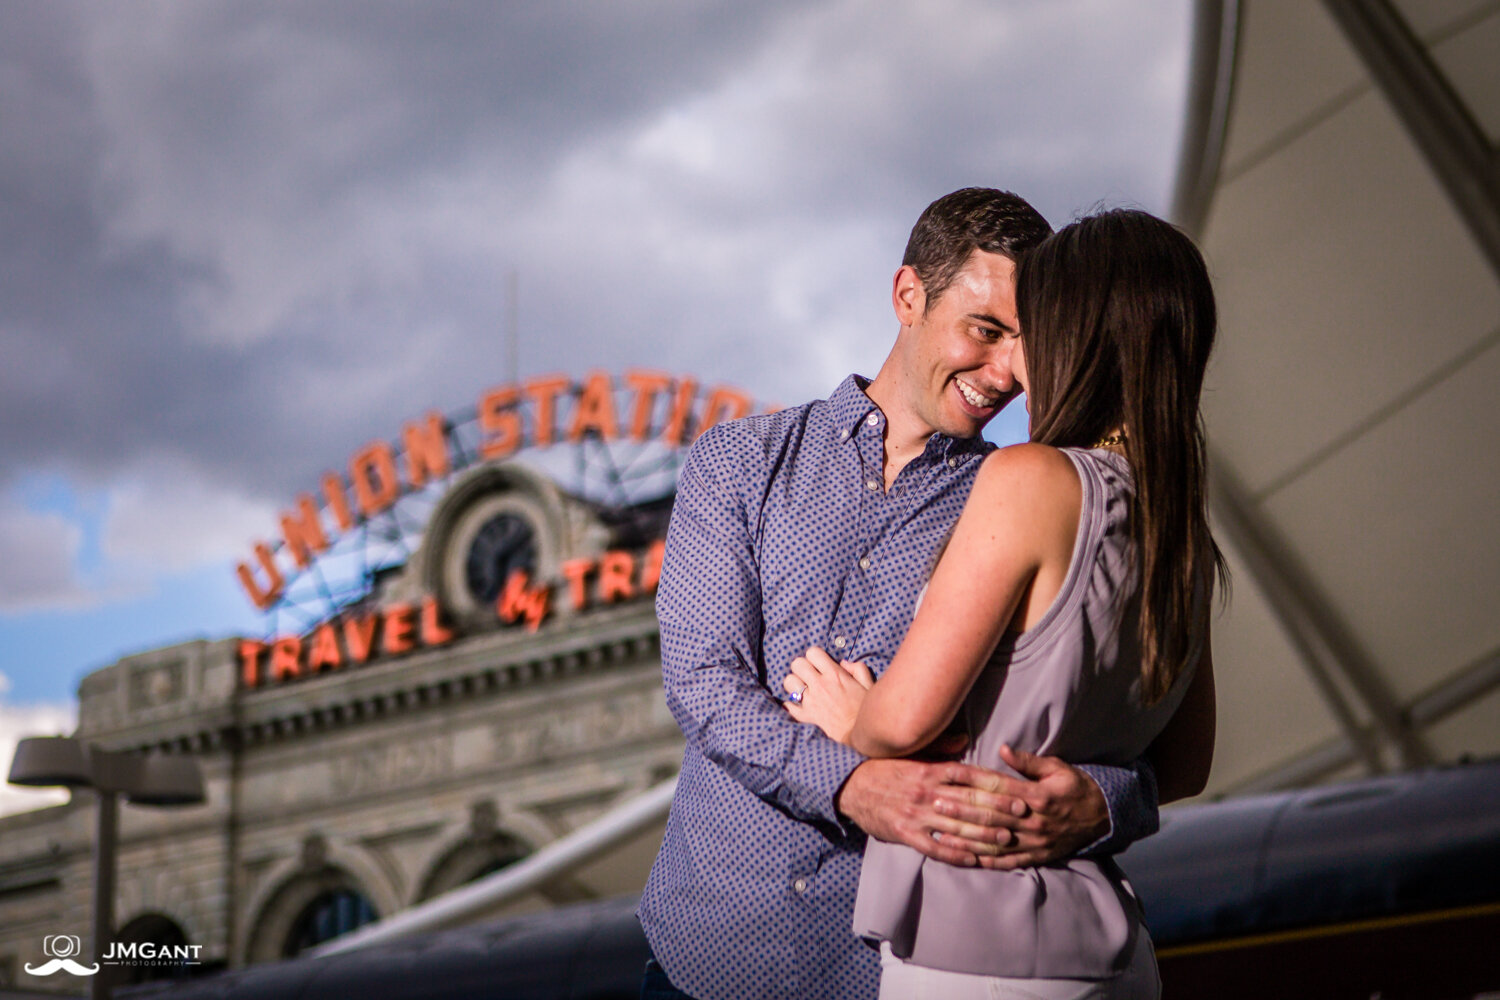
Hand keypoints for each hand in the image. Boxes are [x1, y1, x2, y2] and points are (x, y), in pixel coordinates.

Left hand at [783, 647, 873, 744]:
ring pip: (789, 682)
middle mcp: (820, 685)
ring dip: (794, 683)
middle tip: (808, 674)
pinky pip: (789, 706)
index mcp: (834, 674)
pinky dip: (791, 705)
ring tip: (802, 688)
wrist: (861, 735)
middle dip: (801, 667)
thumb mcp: (868, 684)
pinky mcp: (806, 716)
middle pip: (797, 664)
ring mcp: (811, 701)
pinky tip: (798, 705)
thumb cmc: (866, 709)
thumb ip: (858, 668)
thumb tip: (844, 663)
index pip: (812, 652)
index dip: (814, 655)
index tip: (819, 663)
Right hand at [836, 758, 1030, 865]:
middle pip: (969, 802)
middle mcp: (926, 791)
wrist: (850, 787)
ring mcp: (916, 814)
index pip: (971, 776)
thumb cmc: (885, 769)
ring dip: (983, 834)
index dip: (997, 785)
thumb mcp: (911, 754)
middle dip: (999, 810)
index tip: (1019, 791)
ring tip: (1006, 840)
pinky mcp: (904, 833)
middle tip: (1023, 816)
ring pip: (956, 826)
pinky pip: (934, 847)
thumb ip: (939, 748)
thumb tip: (965, 739)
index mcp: (930, 770)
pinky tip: (973, 859)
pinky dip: (955, 854)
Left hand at [933, 745, 1108, 869]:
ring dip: (966, 838)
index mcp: (1037, 795)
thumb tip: (1004, 749)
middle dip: (961, 809)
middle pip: (990, 814)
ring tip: (941, 834)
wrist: (1103, 818)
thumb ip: (1029, 762)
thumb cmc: (1076, 788)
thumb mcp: (1058, 768)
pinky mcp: (1036, 857)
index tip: (948, 776)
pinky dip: (985, 861)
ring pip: (994, 841)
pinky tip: (965, 858)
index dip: (971, 780)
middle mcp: (1033, 821)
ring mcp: (1034, 842)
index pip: (997, 786)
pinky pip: (1007, 862)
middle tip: (934, 804)